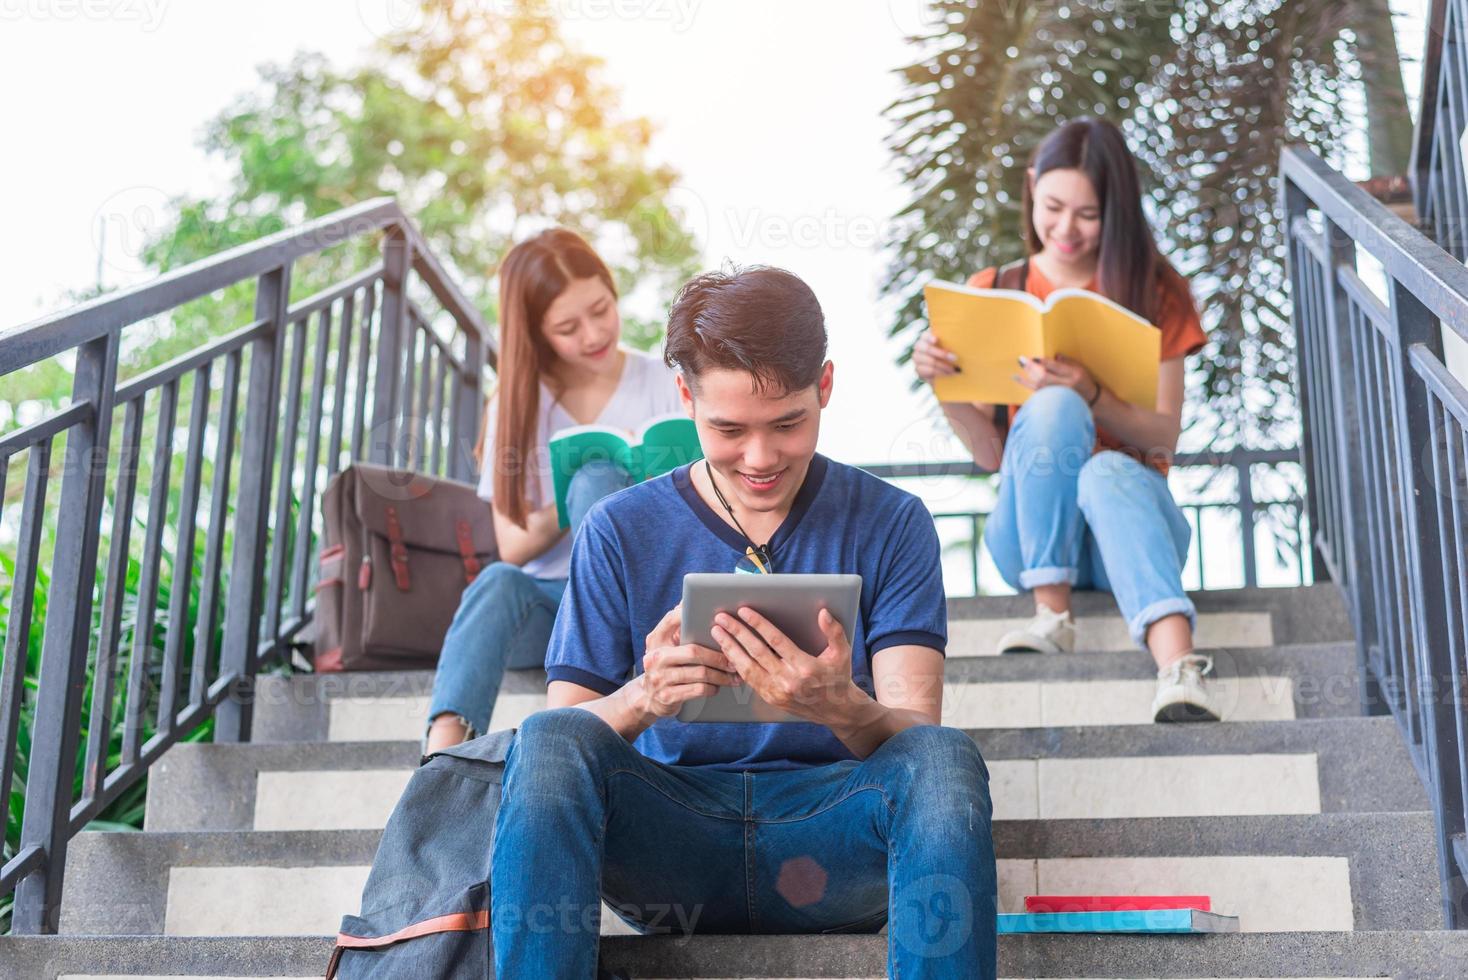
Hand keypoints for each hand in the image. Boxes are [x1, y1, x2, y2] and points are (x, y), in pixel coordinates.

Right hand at [632, 604, 738, 720]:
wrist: (647, 697)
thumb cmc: (664, 666)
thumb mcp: (666, 646)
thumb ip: (677, 629)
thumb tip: (687, 604)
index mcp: (656, 640)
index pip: (672, 620)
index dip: (691, 615)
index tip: (712, 614)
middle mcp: (655, 657)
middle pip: (694, 651)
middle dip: (718, 656)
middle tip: (734, 660)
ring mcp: (659, 678)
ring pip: (700, 673)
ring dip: (720, 675)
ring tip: (732, 676)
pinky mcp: (667, 696)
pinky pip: (697, 690)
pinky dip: (711, 688)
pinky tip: (717, 687)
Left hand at [710, 607, 855, 723]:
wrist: (836, 711)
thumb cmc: (838, 677)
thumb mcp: (842, 653)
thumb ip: (834, 632)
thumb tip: (823, 613)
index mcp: (805, 667)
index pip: (776, 641)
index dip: (758, 625)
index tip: (744, 612)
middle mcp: (788, 680)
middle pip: (756, 652)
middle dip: (737, 633)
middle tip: (722, 619)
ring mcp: (777, 692)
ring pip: (747, 668)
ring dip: (730, 649)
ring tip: (718, 633)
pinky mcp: (771, 698)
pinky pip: (749, 680)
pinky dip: (736, 665)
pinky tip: (728, 652)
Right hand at [912, 329, 959, 383]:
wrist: (948, 370)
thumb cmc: (951, 353)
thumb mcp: (952, 346)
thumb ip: (951, 341)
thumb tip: (960, 336)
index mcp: (926, 337)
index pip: (925, 336)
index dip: (929, 338)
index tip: (936, 340)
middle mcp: (919, 346)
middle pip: (927, 349)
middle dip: (941, 354)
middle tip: (955, 358)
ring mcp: (917, 358)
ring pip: (929, 361)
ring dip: (943, 366)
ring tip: (953, 369)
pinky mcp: (918, 370)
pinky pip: (928, 371)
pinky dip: (939, 373)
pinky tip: (947, 374)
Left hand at [1014, 354, 1098, 402]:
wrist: (1090, 399)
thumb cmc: (1083, 379)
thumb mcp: (1079, 367)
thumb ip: (1067, 361)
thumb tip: (1053, 355)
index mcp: (1074, 375)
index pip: (1056, 367)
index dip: (1043, 362)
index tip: (1033, 357)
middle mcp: (1067, 386)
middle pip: (1045, 377)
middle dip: (1032, 368)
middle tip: (1021, 360)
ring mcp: (1060, 395)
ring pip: (1040, 386)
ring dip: (1027, 377)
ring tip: (1018, 368)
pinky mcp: (1054, 400)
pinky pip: (1038, 393)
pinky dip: (1028, 385)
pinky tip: (1019, 379)